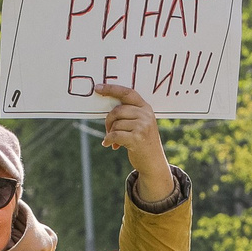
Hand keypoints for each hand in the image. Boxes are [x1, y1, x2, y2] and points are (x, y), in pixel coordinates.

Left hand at [97, 83, 173, 200]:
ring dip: (110, 133)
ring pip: (116, 124)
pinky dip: (109, 140)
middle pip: (118, 110)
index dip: (112, 89)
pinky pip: (115, 135)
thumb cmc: (143, 142)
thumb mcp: (141, 124)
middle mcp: (146, 115)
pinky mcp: (137, 138)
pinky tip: (109, 145)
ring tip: (114, 141)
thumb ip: (130, 113)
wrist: (153, 162)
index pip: (127, 93)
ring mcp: (143, 126)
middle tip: (108, 131)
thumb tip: (108, 109)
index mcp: (146, 108)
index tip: (98, 88)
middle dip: (109, 121)